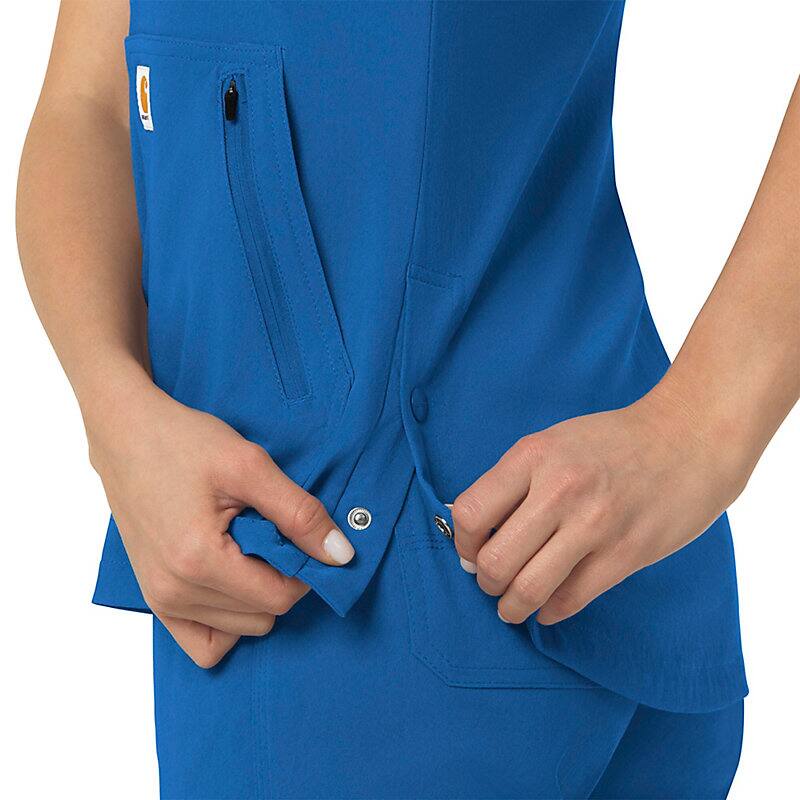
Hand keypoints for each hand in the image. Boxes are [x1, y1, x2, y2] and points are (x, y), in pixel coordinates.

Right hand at [87, 378, 353, 667]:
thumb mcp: (251, 467)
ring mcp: (160, 601)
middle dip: (280, 580)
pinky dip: (228, 621)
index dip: (304, 569)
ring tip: (245, 547)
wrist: (126, 433)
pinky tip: (233, 579)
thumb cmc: (183, 442)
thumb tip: (341, 556)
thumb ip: (299, 514)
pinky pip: (203, 643)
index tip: (298, 535)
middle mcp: (174, 592)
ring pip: (240, 630)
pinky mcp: (154, 599)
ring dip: (256, 596)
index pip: (280, 598)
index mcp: (198, 561)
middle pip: (263, 617)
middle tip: (268, 534)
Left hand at [452, 388, 740, 625]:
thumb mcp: (553, 442)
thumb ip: (514, 482)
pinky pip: (570, 600)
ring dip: (512, 607)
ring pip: (528, 589)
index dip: (463, 543)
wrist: (688, 439)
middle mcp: (559, 489)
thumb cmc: (613, 443)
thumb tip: (475, 535)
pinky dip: (550, 611)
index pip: (470, 514)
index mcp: (533, 455)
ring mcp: (594, 524)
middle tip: (492, 582)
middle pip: (495, 560)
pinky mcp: (626, 554)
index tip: (473, 551)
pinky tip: (548, 606)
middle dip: (486, 582)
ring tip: (513, 605)